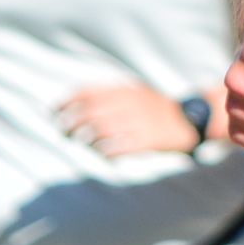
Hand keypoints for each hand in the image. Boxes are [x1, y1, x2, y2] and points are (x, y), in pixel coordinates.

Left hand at [56, 82, 201, 156]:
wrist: (189, 121)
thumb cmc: (154, 109)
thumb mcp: (135, 93)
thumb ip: (110, 96)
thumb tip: (75, 104)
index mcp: (126, 90)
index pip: (89, 91)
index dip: (67, 101)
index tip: (54, 111)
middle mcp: (131, 103)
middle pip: (92, 111)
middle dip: (71, 121)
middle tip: (63, 131)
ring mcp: (140, 121)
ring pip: (102, 130)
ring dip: (87, 138)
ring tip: (82, 142)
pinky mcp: (148, 140)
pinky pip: (121, 146)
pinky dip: (107, 151)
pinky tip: (102, 154)